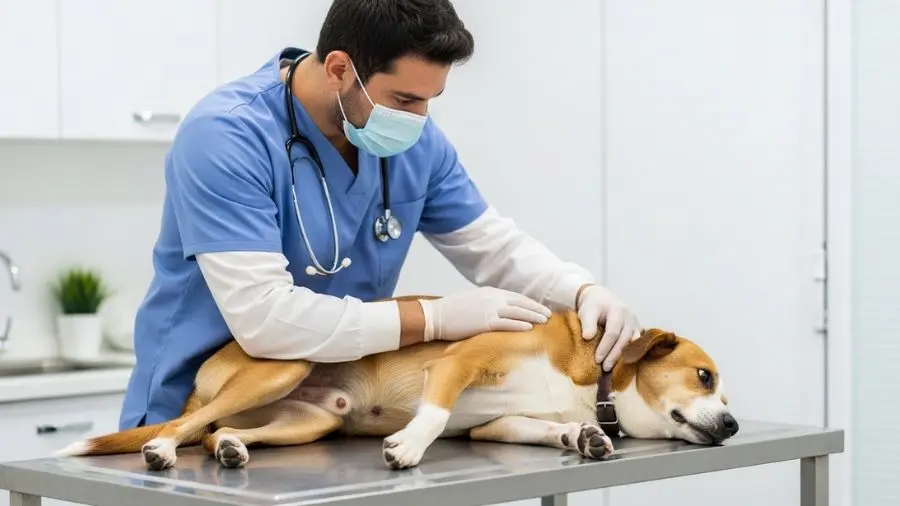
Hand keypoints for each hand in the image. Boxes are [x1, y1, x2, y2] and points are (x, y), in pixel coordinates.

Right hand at [419, 287, 551, 341]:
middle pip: (521, 303)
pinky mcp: (485, 322)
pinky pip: (508, 323)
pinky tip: (530, 328)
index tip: (538, 308)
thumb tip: (495, 311)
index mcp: (489, 292)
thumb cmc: (450, 311)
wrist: (435, 316)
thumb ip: (486, 303)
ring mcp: (490, 309)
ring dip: (533, 316)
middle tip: (548, 315)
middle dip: (536, 308)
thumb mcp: (471, 300)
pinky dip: (520, 325)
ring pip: (518, 312)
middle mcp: (492, 298)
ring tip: (544, 321)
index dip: (529, 303)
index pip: (515, 296)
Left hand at [576, 284, 641, 370]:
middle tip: (605, 368)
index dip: (605, 346)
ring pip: (633, 342)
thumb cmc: (593, 306)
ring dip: (623, 356)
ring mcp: (635, 322)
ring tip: (612, 368)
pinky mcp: (637, 329)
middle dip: (614, 355)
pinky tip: (622, 363)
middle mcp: (629, 316)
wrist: (601, 298)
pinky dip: (630, 353)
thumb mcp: (587, 311)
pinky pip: (636, 343)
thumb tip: (587, 337)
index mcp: (617, 310)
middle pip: (624, 339)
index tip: (597, 359)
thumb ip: (587, 323)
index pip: (612, 331)